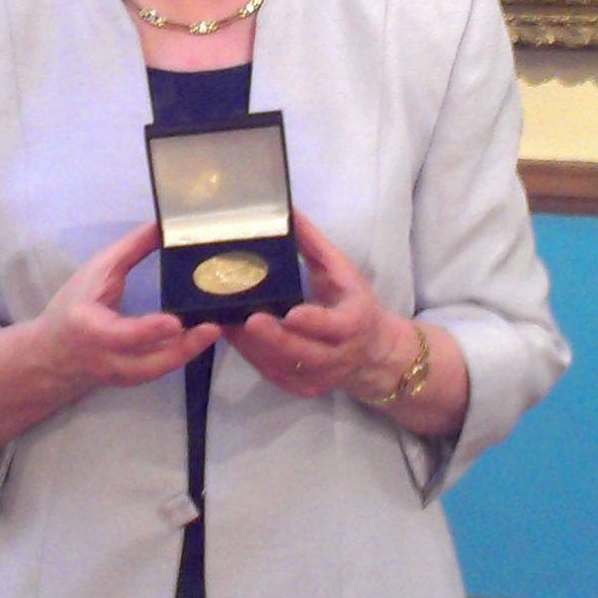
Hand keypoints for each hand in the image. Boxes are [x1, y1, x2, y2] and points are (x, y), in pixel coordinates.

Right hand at [36, 222, 219, 393]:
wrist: (52, 354)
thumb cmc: (72, 307)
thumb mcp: (94, 273)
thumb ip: (129, 251)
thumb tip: (161, 227)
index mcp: (93, 330)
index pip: (124, 335)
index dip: (149, 330)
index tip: (175, 321)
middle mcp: (108, 359)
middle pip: (150, 364)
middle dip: (184, 348)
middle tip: (212, 328)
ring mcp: (122, 375)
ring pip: (158, 371)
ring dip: (188, 352)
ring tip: (212, 330)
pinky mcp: (133, 380)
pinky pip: (159, 371)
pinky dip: (180, 356)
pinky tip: (199, 339)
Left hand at [225, 212, 409, 401]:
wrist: (372, 354)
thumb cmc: (353, 303)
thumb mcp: (342, 271)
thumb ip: (314, 244)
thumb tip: (289, 210)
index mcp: (354, 323)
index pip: (336, 327)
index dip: (314, 323)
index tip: (292, 314)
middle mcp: (338, 356)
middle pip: (304, 353)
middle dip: (274, 338)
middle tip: (247, 319)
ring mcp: (319, 377)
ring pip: (283, 366)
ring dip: (253, 345)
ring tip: (225, 321)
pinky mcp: (301, 388)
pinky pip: (272, 374)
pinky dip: (251, 355)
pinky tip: (232, 335)